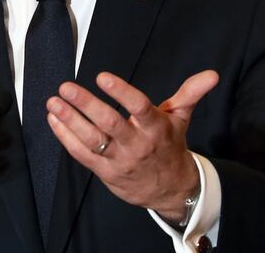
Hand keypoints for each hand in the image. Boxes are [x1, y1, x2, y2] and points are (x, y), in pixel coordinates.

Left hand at [46, 70, 218, 221]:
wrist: (169, 189)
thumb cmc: (169, 145)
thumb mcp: (181, 118)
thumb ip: (191, 93)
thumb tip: (211, 75)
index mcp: (155, 127)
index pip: (138, 107)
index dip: (121, 92)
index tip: (102, 77)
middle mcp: (136, 144)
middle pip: (109, 123)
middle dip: (86, 104)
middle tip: (66, 87)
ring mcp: (119, 159)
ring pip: (92, 140)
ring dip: (70, 120)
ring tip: (53, 102)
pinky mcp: (105, 171)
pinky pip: (82, 154)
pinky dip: (66, 137)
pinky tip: (54, 119)